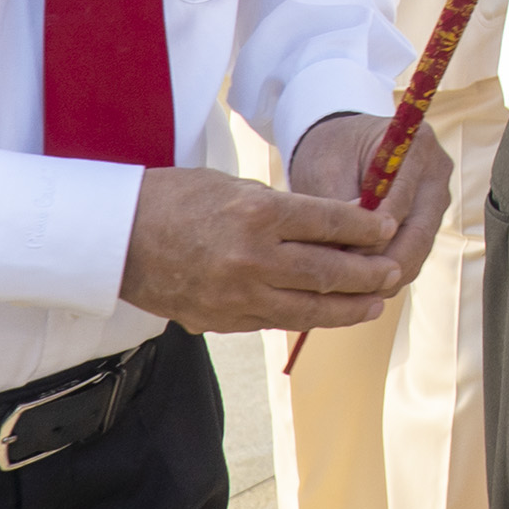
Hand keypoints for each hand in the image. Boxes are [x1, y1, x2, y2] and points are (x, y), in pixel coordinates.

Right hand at [113, 112, 449, 333]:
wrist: (115, 237)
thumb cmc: (176, 198)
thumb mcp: (235, 187)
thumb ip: (282, 209)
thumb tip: (332, 225)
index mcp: (256, 215)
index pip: (329, 222)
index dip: (365, 228)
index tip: (387, 229)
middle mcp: (251, 258)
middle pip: (327, 272)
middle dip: (368, 274)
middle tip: (393, 273)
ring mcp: (235, 295)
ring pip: (307, 308)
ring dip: (346, 308)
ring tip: (373, 304)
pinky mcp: (220, 320)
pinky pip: (274, 321)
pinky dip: (305, 317)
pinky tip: (325, 313)